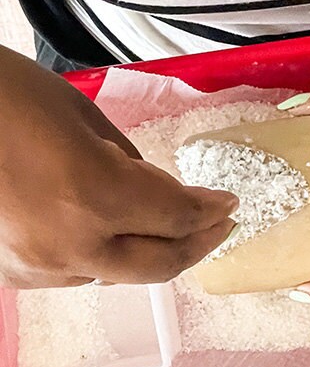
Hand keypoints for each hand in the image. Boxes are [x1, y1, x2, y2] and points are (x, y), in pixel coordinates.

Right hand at [0, 46, 237, 288]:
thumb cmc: (0, 91)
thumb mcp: (80, 115)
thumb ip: (129, 163)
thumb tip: (158, 191)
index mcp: (92, 197)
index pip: (176, 218)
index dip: (210, 212)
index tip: (229, 203)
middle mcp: (68, 245)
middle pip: (158, 265)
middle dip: (196, 246)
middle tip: (218, 226)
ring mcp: (34, 267)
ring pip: (116, 274)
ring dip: (146, 251)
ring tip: (165, 224)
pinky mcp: (9, 272)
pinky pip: (74, 273)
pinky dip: (99, 255)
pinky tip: (105, 232)